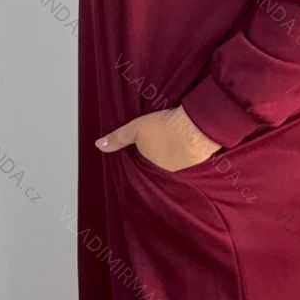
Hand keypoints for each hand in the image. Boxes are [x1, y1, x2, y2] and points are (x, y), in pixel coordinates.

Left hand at [95, 105, 221, 172]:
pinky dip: (191, 154)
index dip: (145, 155)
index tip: (148, 146)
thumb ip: (118, 138)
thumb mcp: (136, 128)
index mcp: (151, 167)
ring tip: (176, 141)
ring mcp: (185, 170)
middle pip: (161, 166)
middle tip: (163, 142)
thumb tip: (99, 145)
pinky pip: (193, 161)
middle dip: (162, 157)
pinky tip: (191, 143)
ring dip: (178, 156)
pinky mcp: (200, 163)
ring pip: (178, 164)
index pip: (145, 166)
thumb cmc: (165, 127)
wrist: (195, 126)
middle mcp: (168, 173)